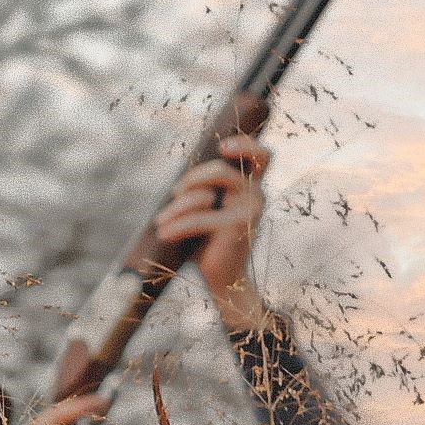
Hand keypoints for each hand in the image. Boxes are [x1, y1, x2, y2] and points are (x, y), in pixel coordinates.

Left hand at [152, 132, 272, 329]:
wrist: (224, 280)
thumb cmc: (211, 241)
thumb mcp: (208, 208)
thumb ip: (203, 187)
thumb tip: (181, 179)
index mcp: (250, 187)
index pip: (262, 156)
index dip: (246, 144)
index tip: (223, 148)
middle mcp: (256, 196)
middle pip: (222, 169)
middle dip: (194, 177)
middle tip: (176, 192)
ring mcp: (249, 211)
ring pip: (204, 193)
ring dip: (177, 207)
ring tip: (161, 220)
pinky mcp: (237, 228)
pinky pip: (198, 218)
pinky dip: (177, 226)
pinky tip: (164, 234)